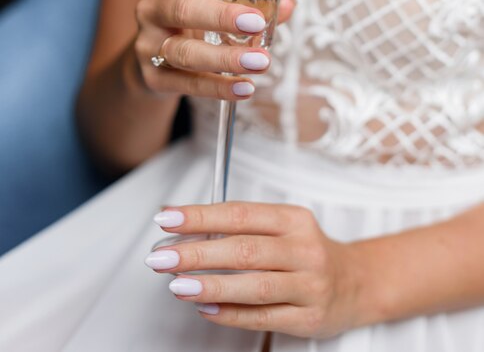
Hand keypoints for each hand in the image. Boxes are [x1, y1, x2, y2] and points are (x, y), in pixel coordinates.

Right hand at [134, 0, 295, 100]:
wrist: (148, 64)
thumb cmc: (190, 23)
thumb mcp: (211, 5)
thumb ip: (248, 4)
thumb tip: (287, 4)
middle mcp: (153, 10)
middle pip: (182, 10)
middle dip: (221, 16)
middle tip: (256, 22)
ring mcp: (149, 45)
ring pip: (185, 52)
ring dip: (225, 58)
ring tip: (260, 62)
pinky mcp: (153, 78)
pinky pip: (187, 84)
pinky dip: (218, 88)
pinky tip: (244, 88)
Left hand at [145, 202, 358, 338]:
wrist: (356, 282)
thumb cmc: (306, 250)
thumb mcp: (282, 227)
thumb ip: (239, 226)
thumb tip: (183, 222)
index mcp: (293, 220)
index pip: (240, 214)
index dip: (201, 216)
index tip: (167, 218)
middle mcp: (304, 249)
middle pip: (244, 249)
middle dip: (197, 252)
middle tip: (161, 256)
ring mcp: (309, 285)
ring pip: (255, 285)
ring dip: (211, 285)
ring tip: (177, 284)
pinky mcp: (309, 318)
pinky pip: (264, 317)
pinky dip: (231, 314)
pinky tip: (205, 308)